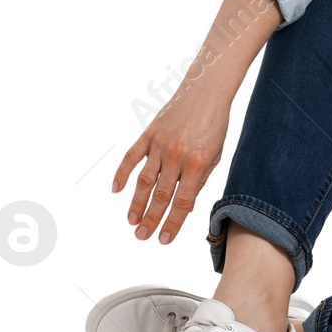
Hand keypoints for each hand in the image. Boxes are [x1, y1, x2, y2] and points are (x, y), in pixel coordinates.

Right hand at [112, 79, 231, 244]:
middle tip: (141, 236)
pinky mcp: (148, 134)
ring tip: (131, 221)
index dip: (173, 223)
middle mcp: (177, 155)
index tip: (163, 240)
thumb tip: (184, 206)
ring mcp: (160, 144)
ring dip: (136, 203)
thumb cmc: (214, 125)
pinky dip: (121, 173)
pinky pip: (131, 157)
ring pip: (144, 181)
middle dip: (151, 219)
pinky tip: (115, 190)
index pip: (183, 201)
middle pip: (161, 195)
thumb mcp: (215, 155)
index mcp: (198, 163)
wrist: (205, 91)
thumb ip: (199, 180)